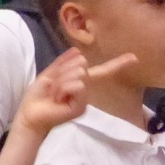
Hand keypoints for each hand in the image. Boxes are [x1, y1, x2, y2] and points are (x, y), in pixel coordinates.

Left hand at [14, 48, 136, 135]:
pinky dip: (63, 88)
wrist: (30, 114)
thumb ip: (63, 63)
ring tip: (54, 94)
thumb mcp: (50, 74)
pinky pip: (77, 85)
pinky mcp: (81, 107)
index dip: (118, 63)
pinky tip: (58, 99)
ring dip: (61, 81)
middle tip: (53, 86)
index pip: (102, 70)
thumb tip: (77, 51)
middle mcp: (85, 90)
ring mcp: (84, 100)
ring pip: (79, 73)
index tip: (134, 58)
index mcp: (79, 81)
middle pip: (82, 64)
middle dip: (63, 70)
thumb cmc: (38, 97)